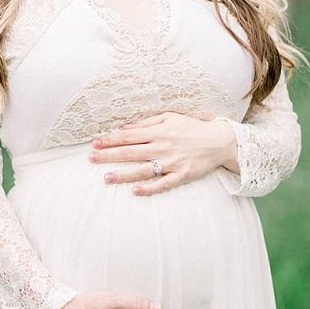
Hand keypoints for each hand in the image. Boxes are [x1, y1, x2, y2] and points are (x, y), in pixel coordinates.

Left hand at [88, 112, 237, 195]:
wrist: (218, 141)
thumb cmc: (191, 127)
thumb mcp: (169, 117)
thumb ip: (146, 123)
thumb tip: (125, 127)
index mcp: (159, 132)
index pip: (129, 136)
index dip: (111, 139)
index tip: (95, 143)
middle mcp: (163, 147)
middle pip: (131, 152)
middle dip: (109, 155)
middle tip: (91, 158)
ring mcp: (172, 163)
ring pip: (143, 170)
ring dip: (123, 174)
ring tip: (106, 178)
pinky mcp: (182, 176)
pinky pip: (163, 184)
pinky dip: (149, 188)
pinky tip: (135, 191)